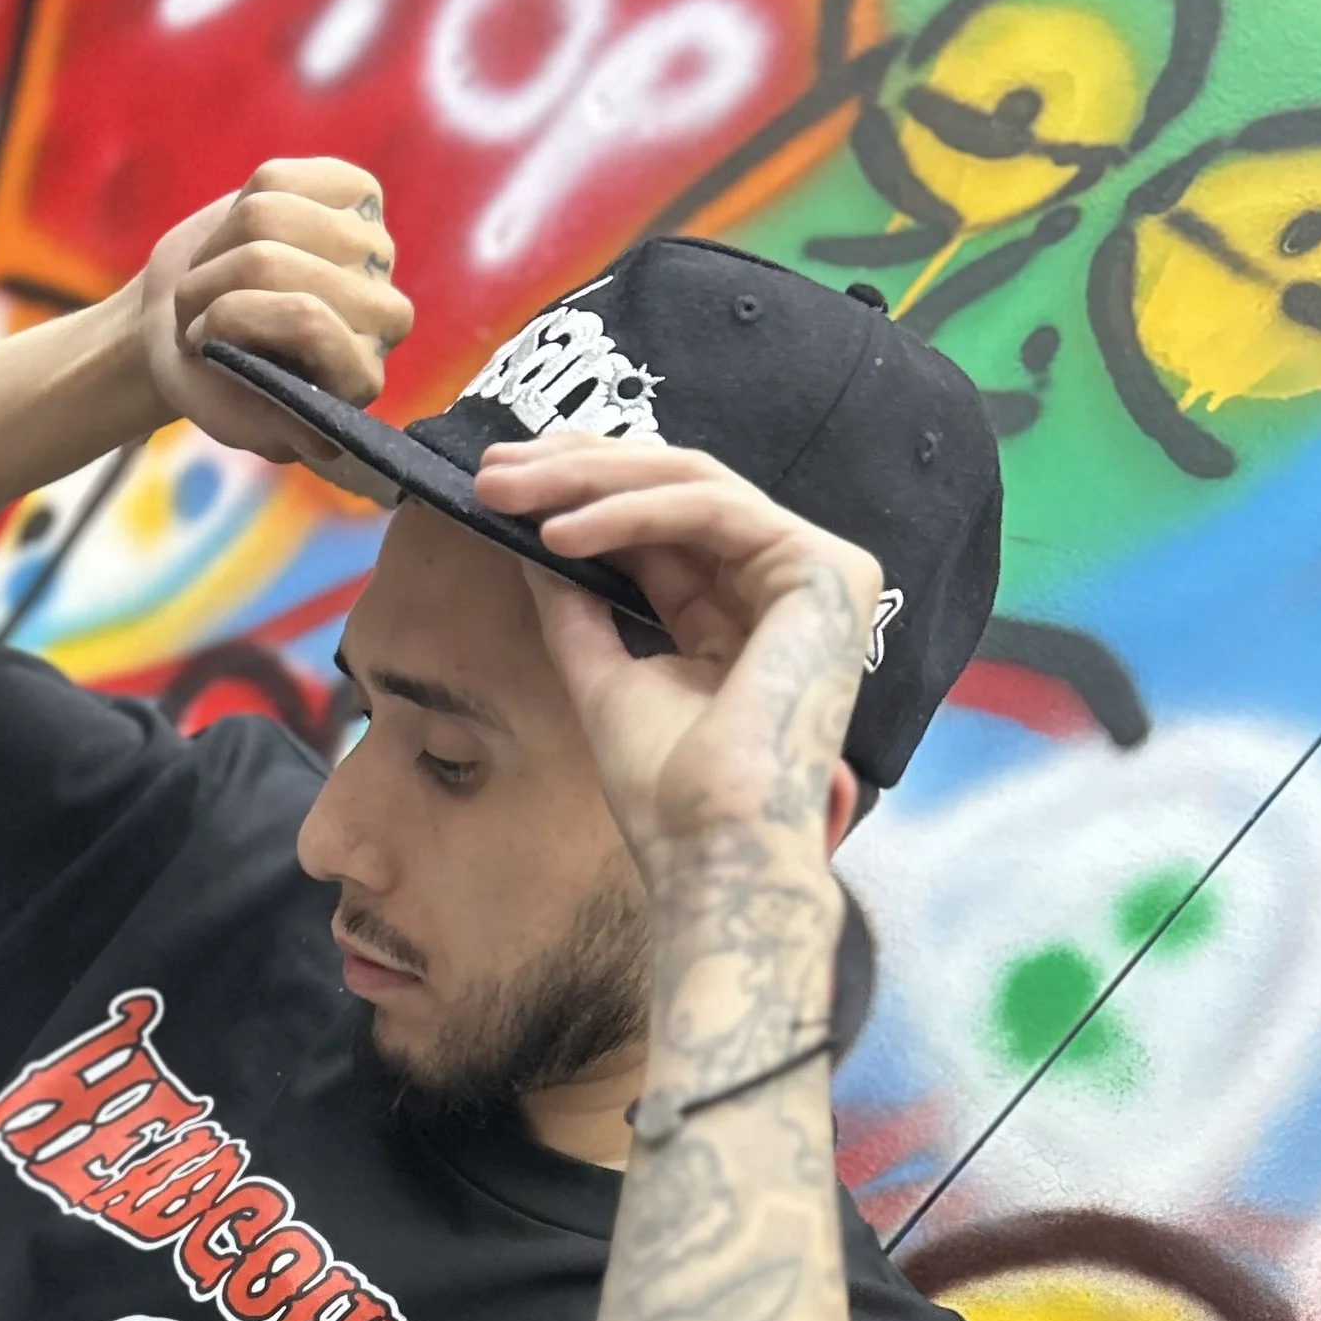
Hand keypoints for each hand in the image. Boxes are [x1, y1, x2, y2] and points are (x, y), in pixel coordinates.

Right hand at [130, 159, 411, 486]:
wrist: (189, 326)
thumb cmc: (212, 380)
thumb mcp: (233, 418)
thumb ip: (275, 428)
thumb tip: (321, 441)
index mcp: (359, 378)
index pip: (307, 321)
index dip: (235, 318)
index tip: (201, 342)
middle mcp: (381, 314)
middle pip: (276, 265)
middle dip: (215, 286)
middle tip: (199, 315)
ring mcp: (372, 249)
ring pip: (268, 215)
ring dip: (218, 250)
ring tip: (215, 281)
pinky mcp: (357, 194)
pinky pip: (279, 177)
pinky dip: (239, 204)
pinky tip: (243, 236)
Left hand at [476, 437, 881, 879]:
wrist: (713, 852)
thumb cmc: (667, 794)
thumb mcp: (603, 675)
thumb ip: (578, 606)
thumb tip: (530, 539)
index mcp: (739, 610)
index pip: (659, 521)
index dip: (581, 490)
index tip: (496, 487)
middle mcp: (783, 582)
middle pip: (675, 486)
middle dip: (575, 469)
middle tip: (493, 471)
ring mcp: (816, 573)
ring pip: (691, 482)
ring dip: (588, 479)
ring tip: (507, 494)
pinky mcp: (827, 570)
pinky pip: (711, 510)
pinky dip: (628, 513)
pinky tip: (558, 535)